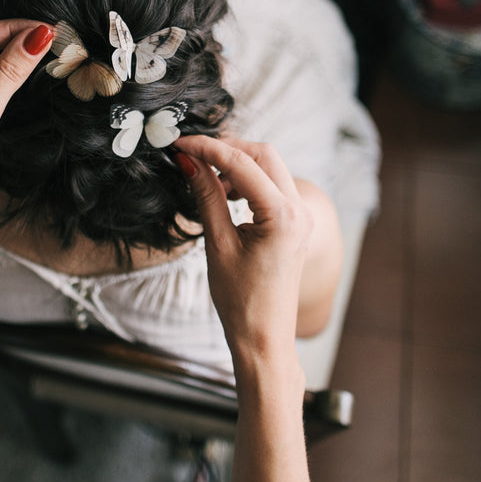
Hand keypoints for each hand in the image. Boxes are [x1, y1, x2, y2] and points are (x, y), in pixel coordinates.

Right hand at [171, 135, 313, 369]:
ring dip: (238, 163)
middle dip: (226, 148)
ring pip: (270, 167)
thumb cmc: (241, 301)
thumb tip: (190, 162)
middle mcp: (299, 210)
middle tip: (191, 153)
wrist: (264, 338)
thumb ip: (207, 197)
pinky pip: (273, 187)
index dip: (207, 148)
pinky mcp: (296, 223)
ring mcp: (301, 216)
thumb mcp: (218, 244)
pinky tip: (224, 192)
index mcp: (283, 215)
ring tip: (204, 176)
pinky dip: (248, 180)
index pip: (242, 162)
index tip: (179, 143)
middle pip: (263, 154)